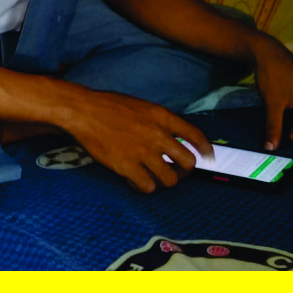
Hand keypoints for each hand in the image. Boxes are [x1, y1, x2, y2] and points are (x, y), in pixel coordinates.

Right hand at [60, 86, 213, 192]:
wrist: (84, 111)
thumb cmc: (109, 106)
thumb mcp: (141, 106)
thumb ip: (158, 121)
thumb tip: (170, 137)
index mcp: (162, 117)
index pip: (194, 135)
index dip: (205, 150)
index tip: (208, 158)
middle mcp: (157, 135)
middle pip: (188, 163)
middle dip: (185, 171)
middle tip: (176, 173)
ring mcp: (143, 152)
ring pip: (170, 180)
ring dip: (164, 181)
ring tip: (154, 178)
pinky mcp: (127, 167)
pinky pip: (147, 187)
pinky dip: (144, 187)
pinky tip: (136, 181)